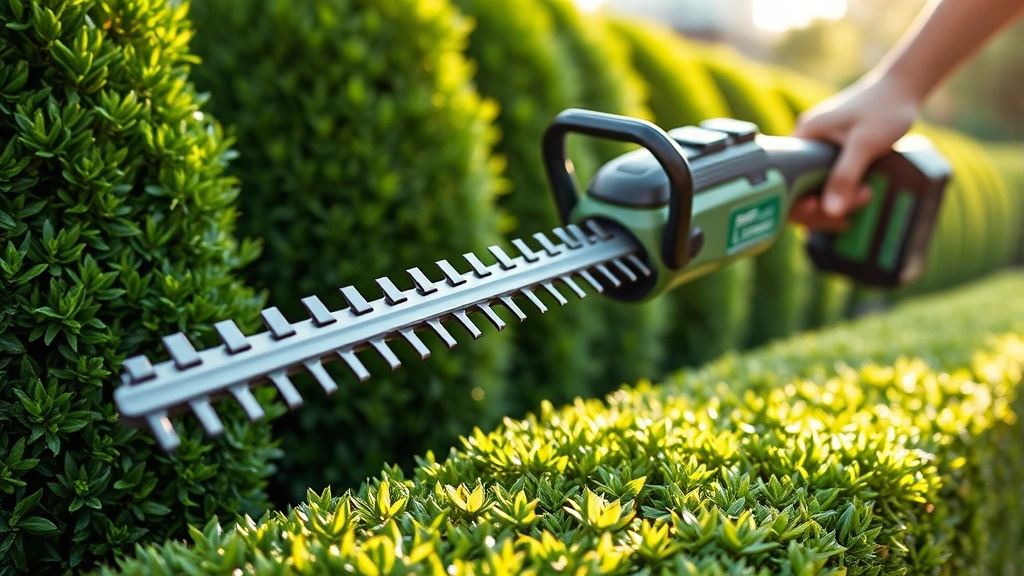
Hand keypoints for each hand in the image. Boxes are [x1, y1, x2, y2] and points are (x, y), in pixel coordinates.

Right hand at [789, 76, 920, 230]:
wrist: (904, 86)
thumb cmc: (884, 109)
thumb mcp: (864, 145)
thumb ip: (845, 177)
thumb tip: (830, 212)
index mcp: (802, 137)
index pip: (783, 183)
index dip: (797, 203)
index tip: (821, 210)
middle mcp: (804, 143)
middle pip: (798, 189)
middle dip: (824, 206)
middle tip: (855, 207)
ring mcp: (818, 147)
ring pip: (815, 187)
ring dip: (837, 200)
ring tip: (866, 195)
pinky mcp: (832, 150)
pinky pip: (827, 179)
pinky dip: (841, 192)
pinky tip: (859, 196)